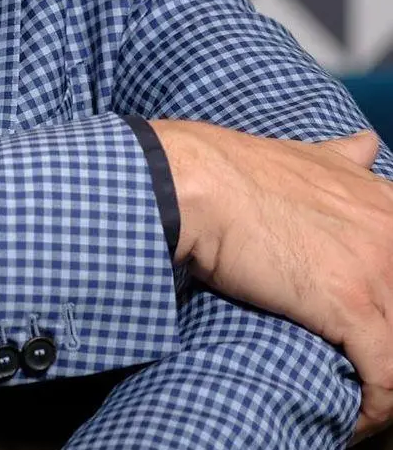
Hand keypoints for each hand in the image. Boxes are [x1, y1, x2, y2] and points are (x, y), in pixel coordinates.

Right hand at [150, 120, 392, 441]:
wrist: (194, 181)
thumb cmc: (233, 168)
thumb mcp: (305, 154)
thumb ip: (342, 159)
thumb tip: (366, 146)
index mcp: (382, 198)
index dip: (391, 297)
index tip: (377, 322)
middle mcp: (390, 228)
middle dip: (387, 335)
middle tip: (364, 358)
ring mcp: (376, 266)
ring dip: (387, 380)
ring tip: (364, 398)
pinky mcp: (353, 305)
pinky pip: (388, 377)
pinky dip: (376, 410)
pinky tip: (357, 422)